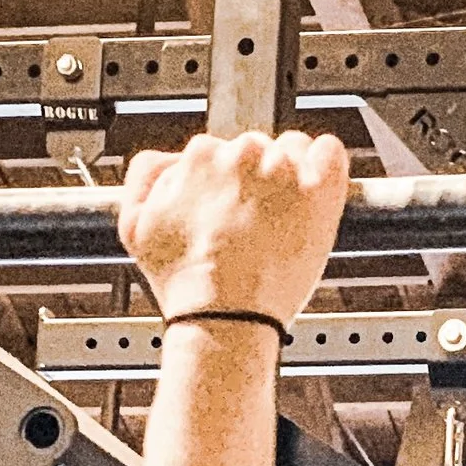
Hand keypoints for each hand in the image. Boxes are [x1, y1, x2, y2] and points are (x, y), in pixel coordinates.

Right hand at [118, 131, 350, 327]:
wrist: (221, 316)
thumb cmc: (184, 282)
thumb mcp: (134, 226)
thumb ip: (145, 176)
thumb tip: (167, 159)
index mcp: (201, 156)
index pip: (220, 150)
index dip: (225, 182)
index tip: (228, 208)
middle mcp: (242, 154)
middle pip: (257, 150)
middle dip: (257, 180)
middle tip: (254, 222)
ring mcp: (283, 171)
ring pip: (294, 150)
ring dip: (291, 176)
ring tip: (282, 218)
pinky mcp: (318, 190)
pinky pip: (331, 153)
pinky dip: (326, 165)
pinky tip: (314, 193)